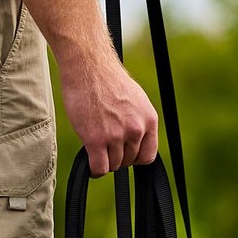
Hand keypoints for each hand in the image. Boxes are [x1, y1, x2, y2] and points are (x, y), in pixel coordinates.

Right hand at [59, 51, 159, 176]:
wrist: (89, 67)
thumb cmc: (108, 81)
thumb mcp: (137, 101)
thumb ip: (139, 122)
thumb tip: (136, 141)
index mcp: (148, 120)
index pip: (148, 156)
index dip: (135, 158)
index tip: (126, 155)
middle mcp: (136, 130)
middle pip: (128, 161)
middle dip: (117, 157)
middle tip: (106, 148)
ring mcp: (116, 135)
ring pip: (113, 165)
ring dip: (105, 161)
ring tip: (97, 149)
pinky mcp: (95, 139)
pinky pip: (99, 167)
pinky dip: (95, 170)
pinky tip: (92, 166)